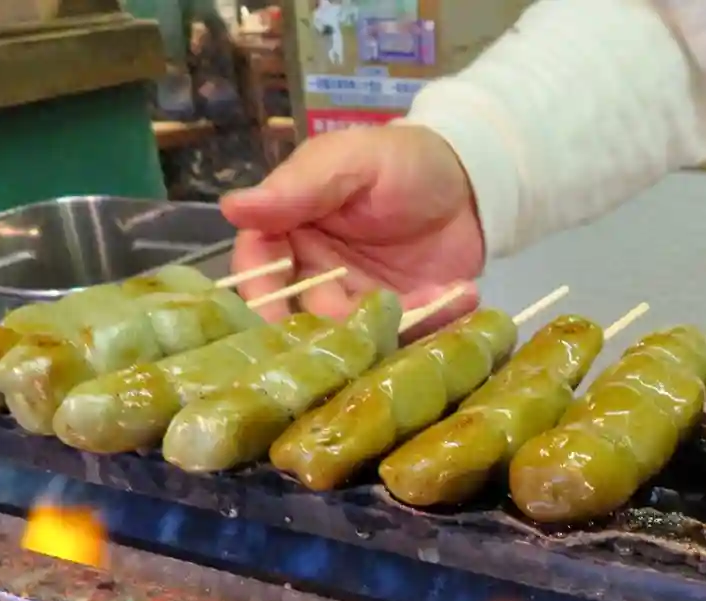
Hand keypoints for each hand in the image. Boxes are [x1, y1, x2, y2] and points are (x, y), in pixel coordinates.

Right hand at [221, 124, 485, 330]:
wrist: (472, 181)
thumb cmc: (403, 161)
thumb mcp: (352, 160)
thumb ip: (300, 187)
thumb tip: (232, 207)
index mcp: (292, 229)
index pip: (260, 265)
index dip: (260, 291)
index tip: (270, 315)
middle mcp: (317, 272)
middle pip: (303, 312)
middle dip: (328, 324)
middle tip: (364, 319)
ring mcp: (359, 301)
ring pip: (352, 335)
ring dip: (385, 327)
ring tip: (429, 298)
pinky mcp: (400, 319)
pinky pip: (405, 336)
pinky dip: (432, 321)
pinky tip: (461, 293)